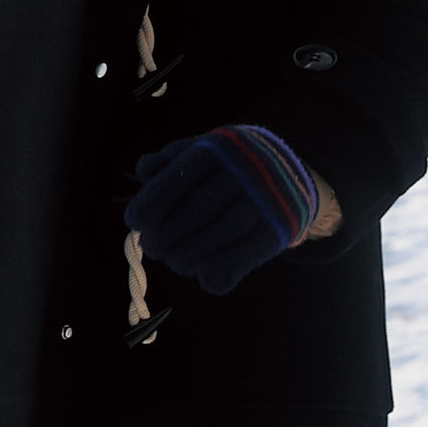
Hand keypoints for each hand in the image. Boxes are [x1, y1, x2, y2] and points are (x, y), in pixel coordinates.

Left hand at [125, 126, 326, 294]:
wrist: (292, 175)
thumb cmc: (230, 165)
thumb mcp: (204, 149)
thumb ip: (171, 158)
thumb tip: (145, 170)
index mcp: (219, 148)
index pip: (180, 176)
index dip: (153, 201)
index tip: (134, 221)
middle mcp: (244, 171)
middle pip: (197, 209)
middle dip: (166, 234)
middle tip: (152, 247)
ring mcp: (265, 202)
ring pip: (220, 234)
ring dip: (188, 256)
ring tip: (174, 261)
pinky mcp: (278, 231)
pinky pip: (245, 256)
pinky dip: (220, 271)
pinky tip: (203, 277)